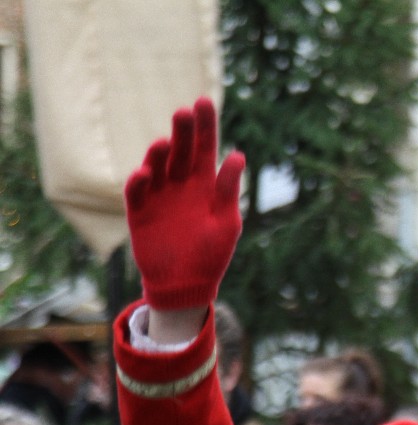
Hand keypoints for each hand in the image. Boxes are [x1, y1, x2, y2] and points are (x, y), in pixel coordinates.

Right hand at [124, 97, 244, 310]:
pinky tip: (145, 174)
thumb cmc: (212, 253)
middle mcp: (180, 184)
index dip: (205, 126)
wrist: (187, 285)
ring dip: (159, 154)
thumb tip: (237, 155)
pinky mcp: (140, 212)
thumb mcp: (226, 222)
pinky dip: (139, 182)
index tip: (203, 102)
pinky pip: (137, 192)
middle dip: (182, 132)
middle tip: (184, 113)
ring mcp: (159, 196)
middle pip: (180, 151)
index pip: (205, 148)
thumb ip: (228, 190)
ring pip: (157, 166)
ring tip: (165, 144)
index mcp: (205, 184)